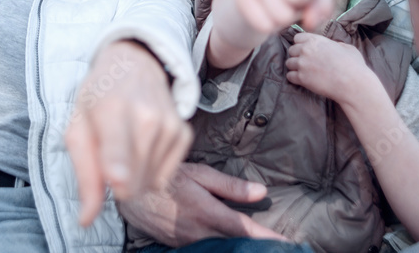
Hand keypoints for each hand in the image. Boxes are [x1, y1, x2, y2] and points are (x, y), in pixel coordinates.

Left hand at [65, 41, 192, 226]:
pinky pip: (165, 177)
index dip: (118, 172)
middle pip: (133, 181)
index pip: (119, 149)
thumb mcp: (78, 127)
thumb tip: (87, 218)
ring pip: (149, 183)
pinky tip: (141, 148)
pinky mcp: (184, 133)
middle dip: (116, 184)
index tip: (118, 182)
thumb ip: (84, 174)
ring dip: (133, 177)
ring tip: (124, 147)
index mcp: (111, 109)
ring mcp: (169, 125)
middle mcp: (146, 116)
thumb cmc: (99, 97)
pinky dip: (150, 171)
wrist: (134, 65)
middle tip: (106, 158)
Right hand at [117, 163, 286, 246]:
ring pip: (221, 249)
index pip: (246, 230)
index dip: (268, 238)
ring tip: (258, 247)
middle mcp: (200, 233)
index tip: (289, 244)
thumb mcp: (199, 174)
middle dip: (258, 247)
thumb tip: (261, 192)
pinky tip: (229, 245)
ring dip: (240, 248)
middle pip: (237, 245)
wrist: (129, 194)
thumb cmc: (165, 177)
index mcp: (209, 213)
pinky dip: (220, 248)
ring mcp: (188, 243)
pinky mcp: (178, 246)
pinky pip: (204, 249)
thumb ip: (230, 186)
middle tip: (279, 247)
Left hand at [285, 32, 369, 99]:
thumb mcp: (346, 48)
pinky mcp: (301, 78)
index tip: (306, 50)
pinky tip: (303, 80)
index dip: (301, 44)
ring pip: (288, 63)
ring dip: (295, 67)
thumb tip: (334, 45)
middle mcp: (305, 50)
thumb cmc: (353, 65)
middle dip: (297, 56)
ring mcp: (302, 64)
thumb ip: (335, 44)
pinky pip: (289, 76)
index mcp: (315, 40)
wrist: (352, 83)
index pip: (297, 37)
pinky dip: (294, 78)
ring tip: (304, 72)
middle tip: (306, 62)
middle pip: (291, 50)